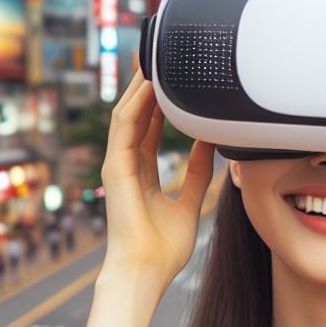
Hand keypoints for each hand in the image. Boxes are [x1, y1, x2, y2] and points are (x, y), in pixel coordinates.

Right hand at [100, 69, 215, 286]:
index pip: (151, 128)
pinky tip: (147, 84)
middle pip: (137, 115)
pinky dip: (135, 104)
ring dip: (139, 87)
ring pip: (128, 115)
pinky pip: (124, 128)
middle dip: (147, 86)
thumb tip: (210, 143)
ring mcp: (118, 165)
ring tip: (153, 59)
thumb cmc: (165, 247)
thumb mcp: (189, 201)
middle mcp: (128, 165)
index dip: (161, 103)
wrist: (147, 271)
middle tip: (161, 55)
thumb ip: (196, 173)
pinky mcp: (115, 169)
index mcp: (143, 173)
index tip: (174, 80)